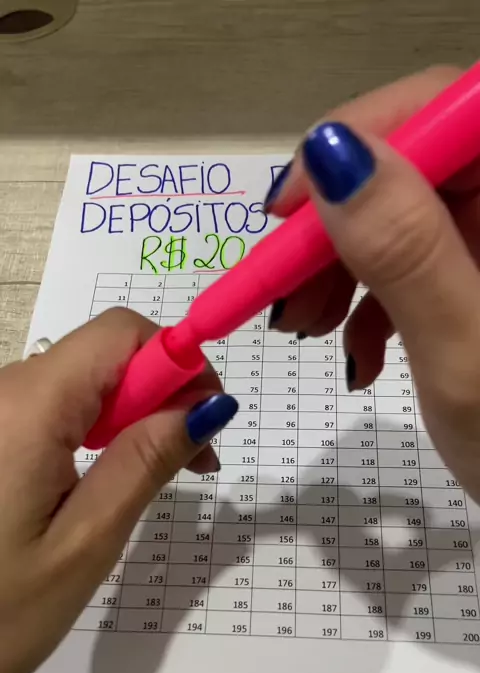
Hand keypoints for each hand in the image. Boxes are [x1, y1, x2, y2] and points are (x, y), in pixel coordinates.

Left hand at [0, 309, 236, 672]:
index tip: (209, 420)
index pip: (121, 333)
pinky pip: (53, 407)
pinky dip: (94, 429)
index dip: (178, 362)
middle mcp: (2, 391)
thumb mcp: (86, 541)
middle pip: (102, 354)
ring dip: (130, 415)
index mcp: (26, 407)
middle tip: (194, 463)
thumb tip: (209, 405)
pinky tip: (106, 475)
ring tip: (154, 478)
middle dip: (161, 393)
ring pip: (81, 380)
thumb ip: (146, 462)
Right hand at [265, 65, 479, 503]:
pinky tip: (359, 356)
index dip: (357, 138)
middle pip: (413, 162)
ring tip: (307, 330)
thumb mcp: (463, 356)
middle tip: (284, 292)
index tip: (284, 213)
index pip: (444, 108)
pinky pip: (415, 263)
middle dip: (335, 223)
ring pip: (402, 214)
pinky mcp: (479, 277)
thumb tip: (331, 151)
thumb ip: (407, 253)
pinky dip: (372, 303)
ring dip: (341, 267)